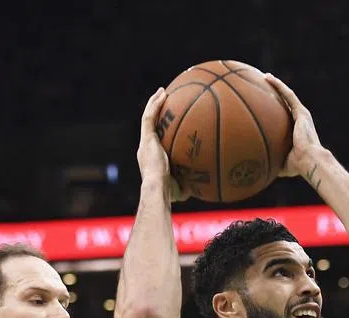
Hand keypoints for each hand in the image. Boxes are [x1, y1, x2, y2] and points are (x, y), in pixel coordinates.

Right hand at [137, 88, 188, 202]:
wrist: (157, 189)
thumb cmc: (169, 194)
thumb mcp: (181, 189)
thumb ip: (189, 184)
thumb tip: (202, 186)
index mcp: (152, 159)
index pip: (155, 141)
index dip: (160, 131)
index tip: (168, 124)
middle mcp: (145, 148)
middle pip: (150, 126)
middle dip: (156, 113)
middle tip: (165, 103)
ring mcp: (145, 141)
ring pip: (148, 117)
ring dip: (154, 103)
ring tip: (162, 91)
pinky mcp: (146, 137)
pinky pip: (150, 116)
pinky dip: (155, 104)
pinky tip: (163, 93)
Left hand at [264, 73, 323, 179]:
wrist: (310, 161)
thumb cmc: (298, 165)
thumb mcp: (281, 162)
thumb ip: (272, 160)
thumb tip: (258, 168)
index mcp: (296, 131)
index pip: (284, 116)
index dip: (275, 109)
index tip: (264, 104)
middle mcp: (300, 120)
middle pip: (285, 103)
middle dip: (275, 94)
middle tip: (262, 87)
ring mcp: (301, 115)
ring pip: (286, 95)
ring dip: (276, 85)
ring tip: (264, 77)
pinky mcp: (301, 111)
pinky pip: (288, 95)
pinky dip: (278, 85)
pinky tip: (268, 78)